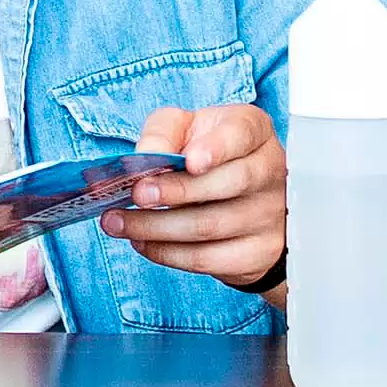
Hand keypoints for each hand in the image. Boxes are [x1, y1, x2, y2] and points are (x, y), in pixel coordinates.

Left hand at [101, 104, 286, 291]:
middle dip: (176, 192)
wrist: (237, 195)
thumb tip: (145, 155)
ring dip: (156, 227)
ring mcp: (268, 215)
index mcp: (252, 130)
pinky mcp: (257, 252)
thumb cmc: (204, 150)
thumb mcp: (182, 127)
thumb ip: (162, 133)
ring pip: (211, 227)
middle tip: (136, 195)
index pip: (242, 134)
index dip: (217, 148)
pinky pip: (208, 259)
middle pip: (229, 184)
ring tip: (117, 222)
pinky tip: (142, 241)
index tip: (190, 161)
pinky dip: (167, 252)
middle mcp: (269, 171)